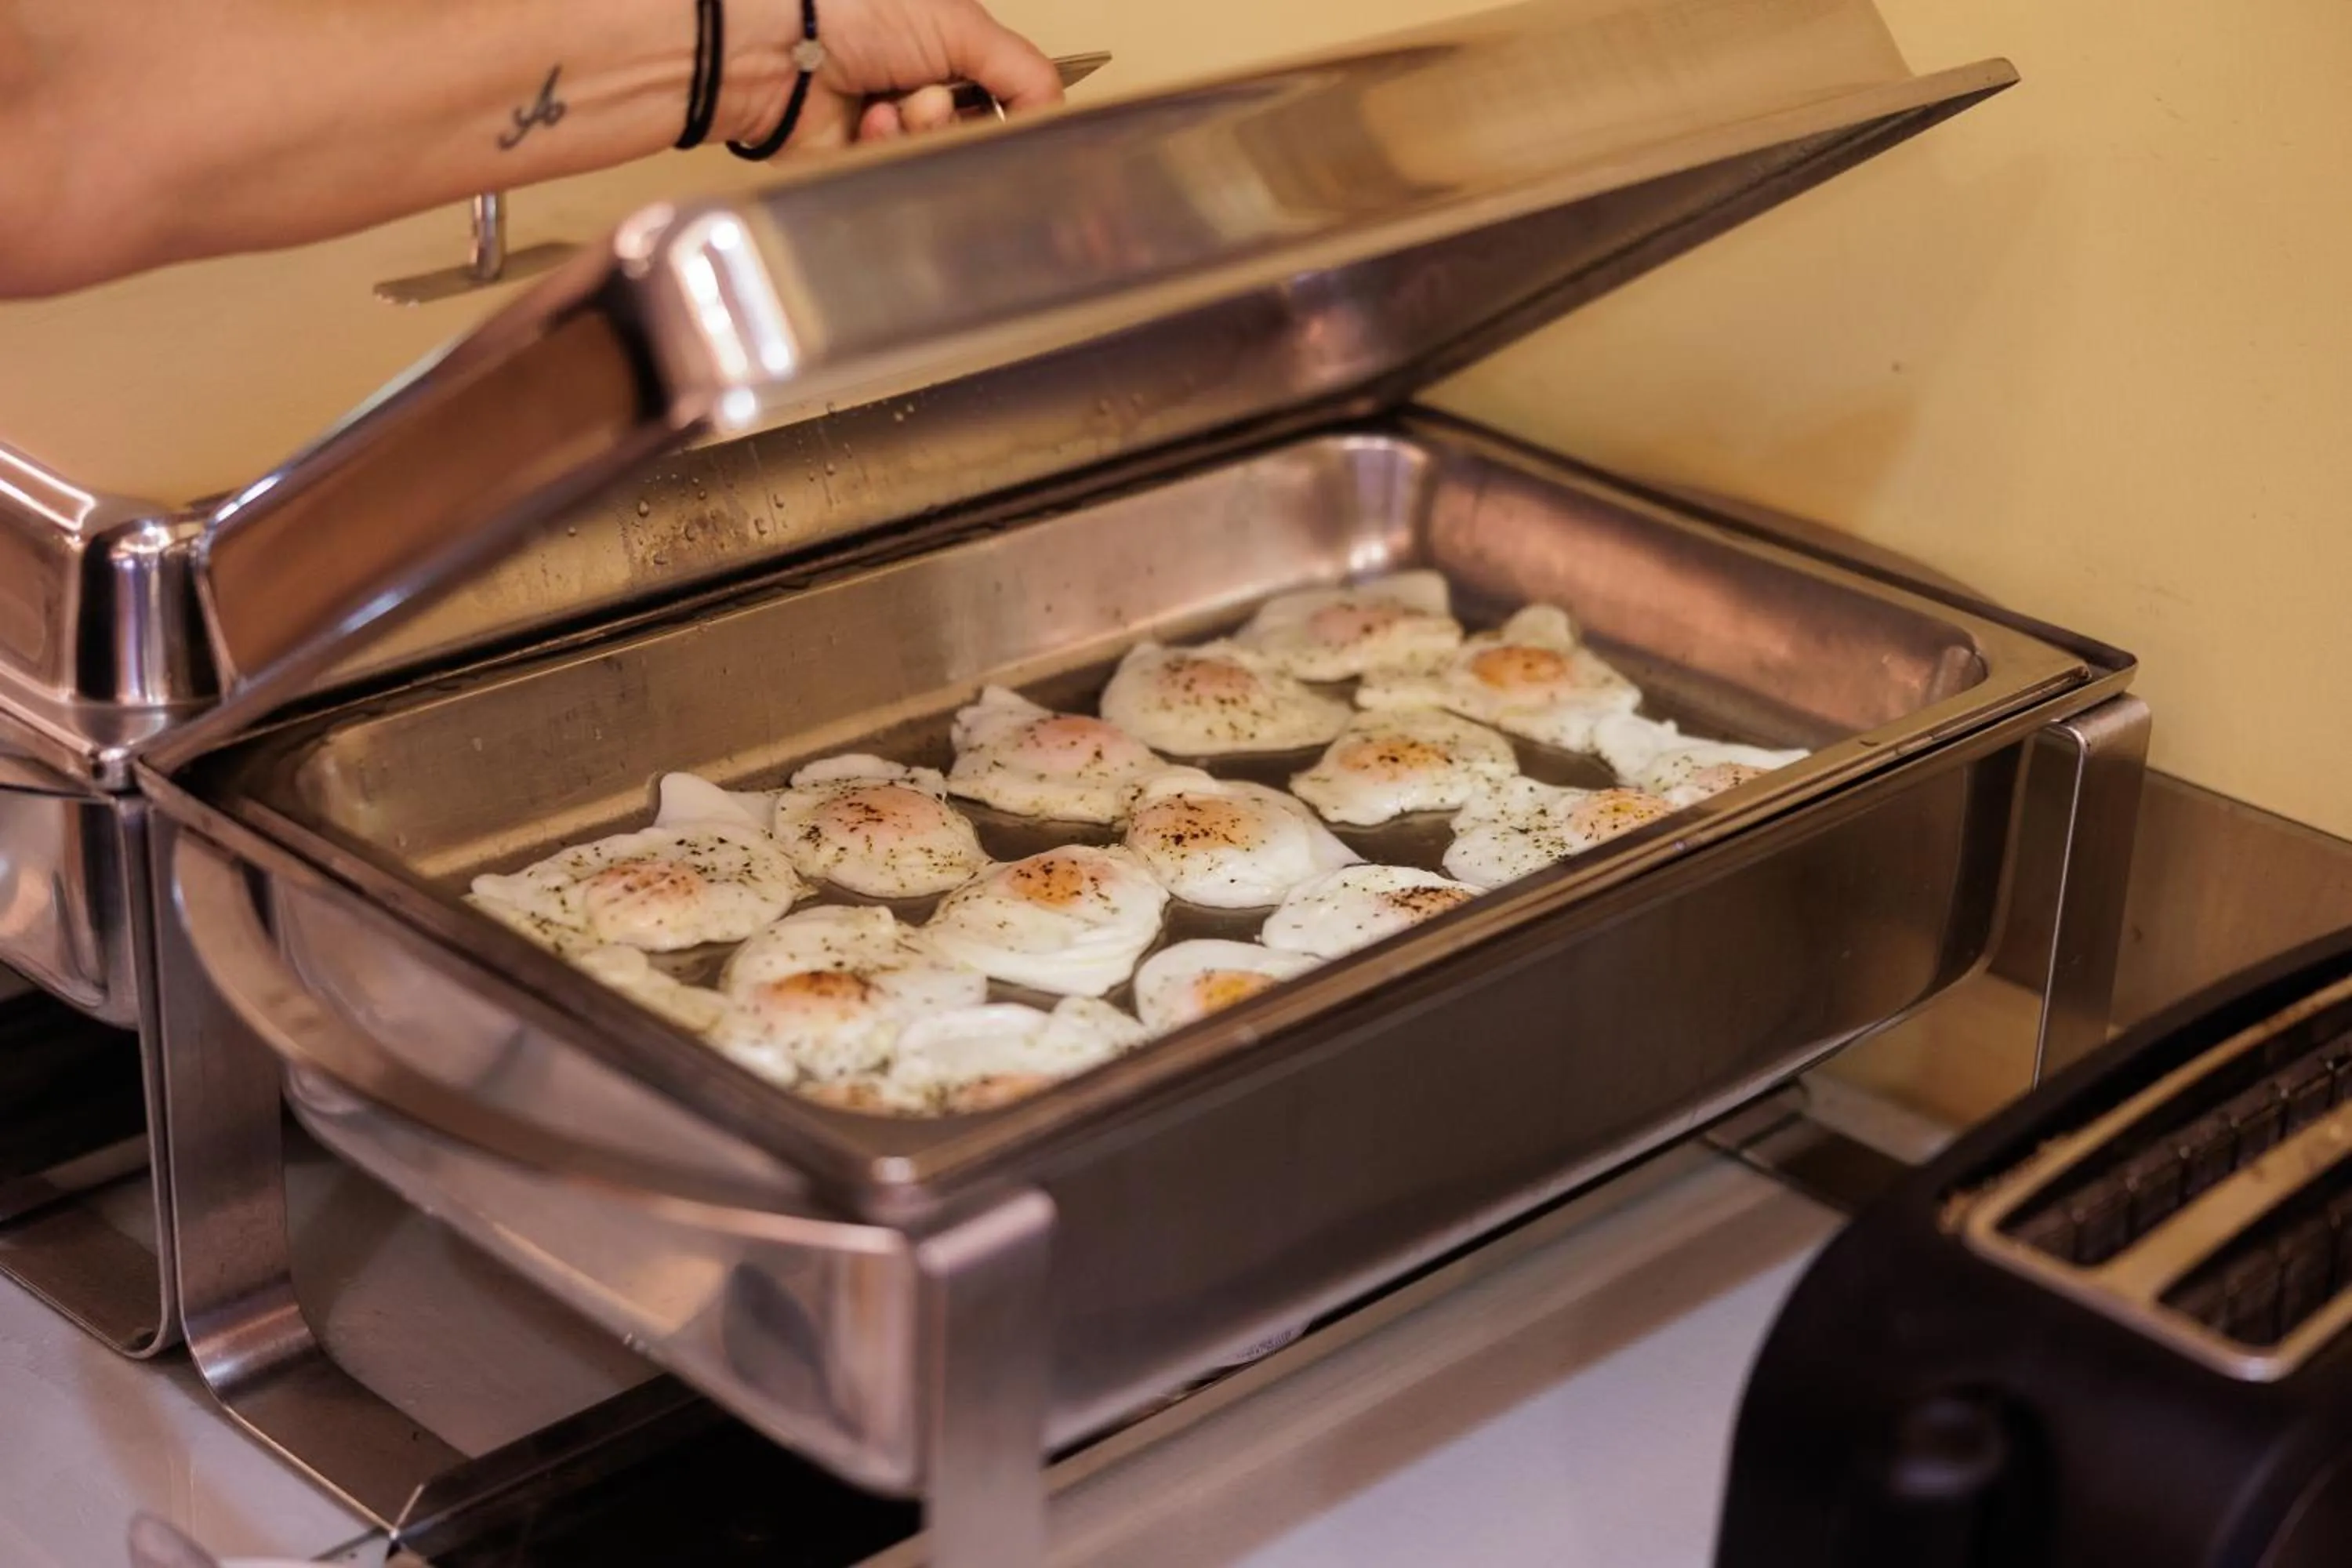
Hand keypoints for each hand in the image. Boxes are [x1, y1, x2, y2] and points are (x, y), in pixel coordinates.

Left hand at [727, 0, 1062, 153]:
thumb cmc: (853, 9)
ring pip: (942, 158)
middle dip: (962, 118)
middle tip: (934, 95)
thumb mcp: (962, 25)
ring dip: (923, 130)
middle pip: (978, 133)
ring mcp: (893, 126)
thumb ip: (1026, 71)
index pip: (1009, 94)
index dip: (1019, 113)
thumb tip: (1058, 111)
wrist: (777, 46)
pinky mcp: (863, 160)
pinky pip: (901, 174)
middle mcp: (923, 85)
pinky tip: (867, 120)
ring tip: (895, 104)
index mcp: (950, 45)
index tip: (1027, 126)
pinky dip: (888, 146)